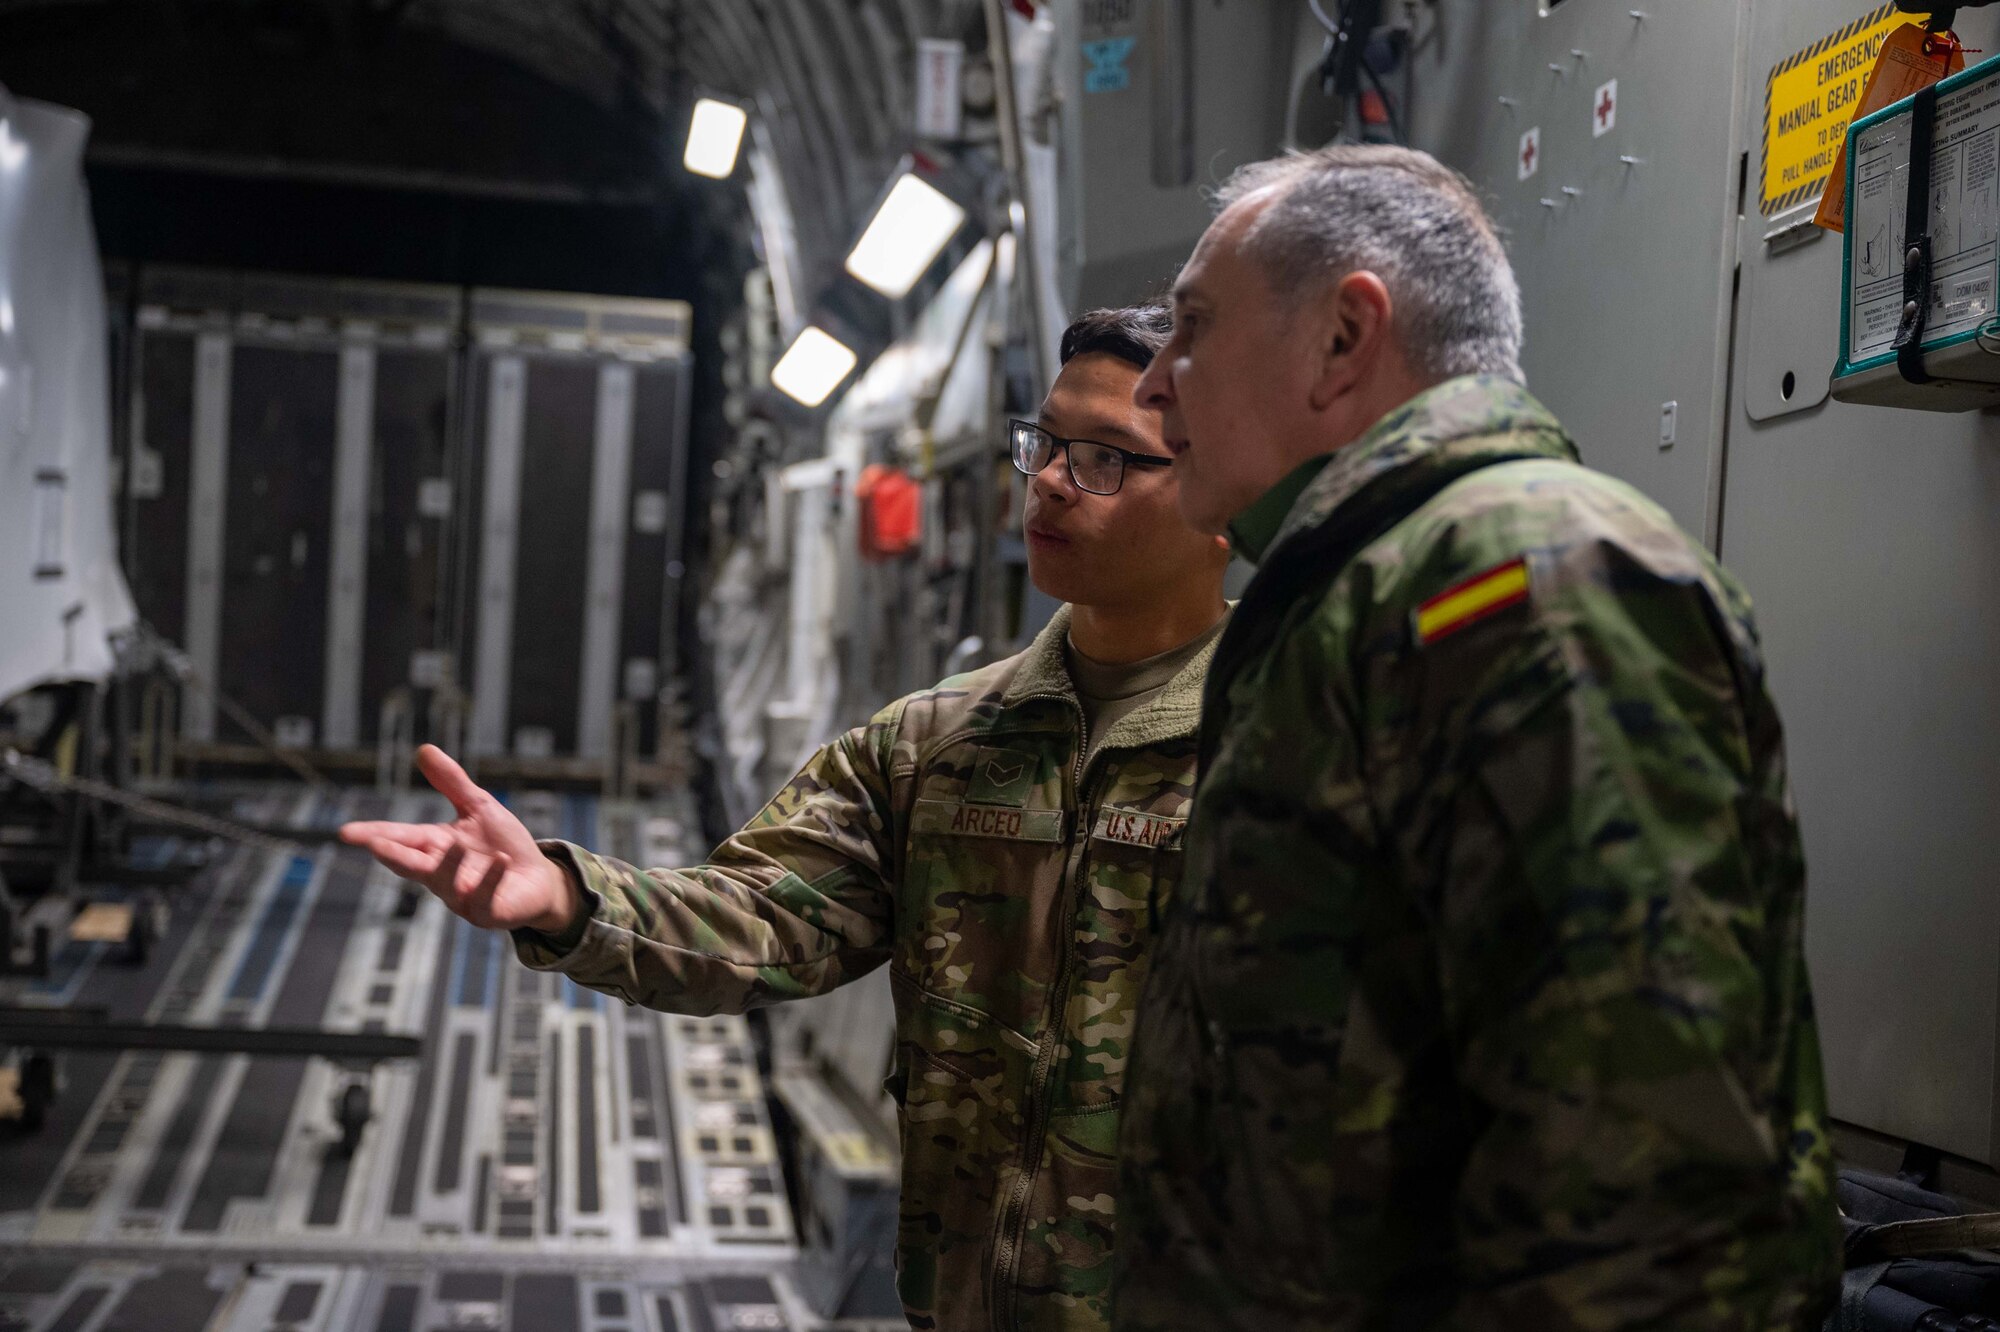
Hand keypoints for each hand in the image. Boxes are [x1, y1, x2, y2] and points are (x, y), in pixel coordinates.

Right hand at [338, 744, 581, 934]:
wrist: (538, 878)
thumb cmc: (503, 844)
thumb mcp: (479, 807)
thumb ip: (452, 783)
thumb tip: (423, 749)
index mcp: (435, 847)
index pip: (399, 838)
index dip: (373, 835)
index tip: (346, 831)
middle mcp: (440, 874)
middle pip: (409, 864)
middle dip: (391, 854)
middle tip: (372, 844)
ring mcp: (461, 896)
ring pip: (445, 882)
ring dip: (449, 864)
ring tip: (456, 846)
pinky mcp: (486, 912)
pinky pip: (483, 898)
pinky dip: (489, 879)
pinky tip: (500, 862)